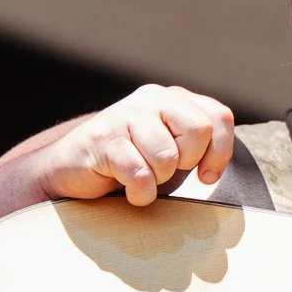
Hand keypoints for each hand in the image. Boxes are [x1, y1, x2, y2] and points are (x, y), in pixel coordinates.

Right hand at [28, 85, 236, 205]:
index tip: (206, 175)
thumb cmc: (131, 165)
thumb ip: (200, 144)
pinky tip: (126, 188)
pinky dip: (139, 193)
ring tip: (140, 177)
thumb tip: (221, 161)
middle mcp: (151, 98)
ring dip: (158, 180)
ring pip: (168, 157)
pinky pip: (140, 174)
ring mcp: (125, 114)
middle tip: (165, 171)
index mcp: (174, 98)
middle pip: (199, 129)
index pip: (219, 117)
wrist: (70, 172)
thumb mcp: (174, 151)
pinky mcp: (103, 138)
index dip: (220, 152)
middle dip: (187, 162)